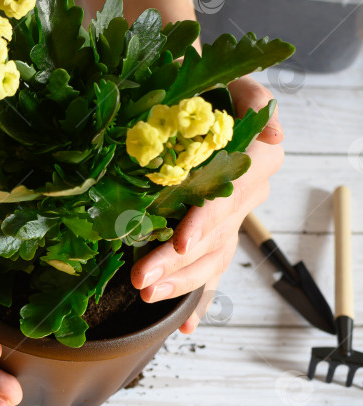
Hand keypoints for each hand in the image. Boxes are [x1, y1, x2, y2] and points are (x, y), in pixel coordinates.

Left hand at [130, 76, 285, 333]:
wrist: (192, 96)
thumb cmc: (203, 87)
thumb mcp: (226, 78)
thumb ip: (251, 96)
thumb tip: (266, 123)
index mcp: (255, 158)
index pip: (233, 194)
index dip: (209, 218)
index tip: (181, 236)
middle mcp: (247, 194)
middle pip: (216, 236)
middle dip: (179, 261)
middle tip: (142, 278)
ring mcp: (230, 220)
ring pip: (212, 259)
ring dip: (181, 282)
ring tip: (149, 295)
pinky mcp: (212, 235)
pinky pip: (211, 272)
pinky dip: (199, 299)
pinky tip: (183, 324)